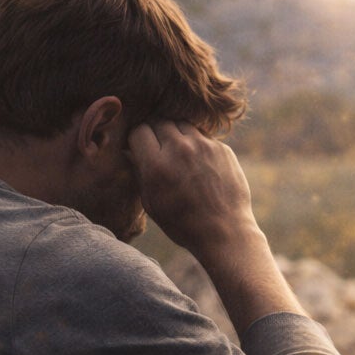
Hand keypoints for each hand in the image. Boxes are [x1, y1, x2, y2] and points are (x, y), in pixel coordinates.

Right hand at [126, 120, 258, 257]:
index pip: (138, 130)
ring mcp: (203, 146)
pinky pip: (202, 135)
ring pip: (181, 124)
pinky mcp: (222, 148)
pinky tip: (197, 162)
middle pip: (159, 122)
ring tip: (177, 153)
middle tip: (158, 148)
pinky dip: (196, 143)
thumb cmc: (182, 223)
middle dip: (155, 133)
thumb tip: (129, 151)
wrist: (224, 231)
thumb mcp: (151, 203)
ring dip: (176, 134)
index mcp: (157, 165)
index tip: (139, 148)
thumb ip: (139, 172)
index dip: (137, 139)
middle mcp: (180, 150)